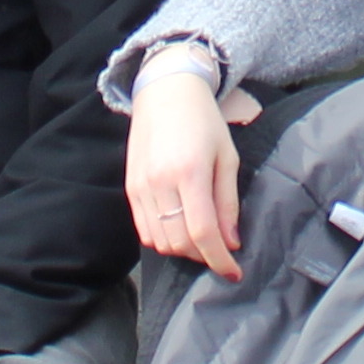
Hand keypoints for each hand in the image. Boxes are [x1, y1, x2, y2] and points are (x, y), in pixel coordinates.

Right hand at [127, 57, 251, 277]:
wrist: (166, 91)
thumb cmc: (204, 120)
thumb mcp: (227, 156)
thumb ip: (228, 202)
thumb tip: (231, 243)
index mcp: (189, 172)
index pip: (202, 232)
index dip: (219, 259)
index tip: (233, 272)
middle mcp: (160, 182)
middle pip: (179, 243)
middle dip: (203, 255)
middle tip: (220, 250)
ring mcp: (140, 186)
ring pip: (159, 241)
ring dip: (182, 250)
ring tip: (201, 238)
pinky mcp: (130, 188)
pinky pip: (143, 230)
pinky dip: (163, 239)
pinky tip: (179, 229)